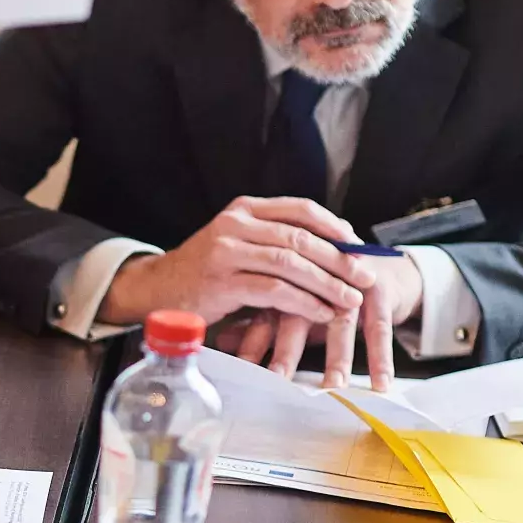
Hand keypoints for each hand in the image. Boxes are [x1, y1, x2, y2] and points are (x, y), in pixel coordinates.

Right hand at [104, 197, 395, 387]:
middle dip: (339, 260)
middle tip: (366, 278)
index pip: (300, 209)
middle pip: (301, 238)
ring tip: (350, 300)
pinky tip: (321, 313)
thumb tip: (335, 249)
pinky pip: (274, 291)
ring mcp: (226, 251)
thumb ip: (275, 242)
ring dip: (327, 284)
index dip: (334, 226)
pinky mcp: (222, 282)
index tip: (359, 245)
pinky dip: (304, 303)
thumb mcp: (239, 245)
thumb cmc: (205, 274)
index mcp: (244, 209)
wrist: (156, 292)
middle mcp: (235, 224)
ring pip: (291, 264)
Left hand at [220, 254, 422, 389]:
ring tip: (333, 388)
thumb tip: (222, 340)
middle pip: (297, 316)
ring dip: (338, 358)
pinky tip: (380, 384)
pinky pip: (380, 328)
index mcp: (287, 281)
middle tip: (278, 380)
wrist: (376, 266)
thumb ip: (258, 321)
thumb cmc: (324, 291)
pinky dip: (380, 358)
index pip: (264, 314)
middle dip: (287, 351)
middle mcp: (314, 280)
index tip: (239, 371)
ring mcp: (347, 284)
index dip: (251, 342)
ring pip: (340, 322)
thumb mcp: (292, 306)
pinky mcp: (379, 290)